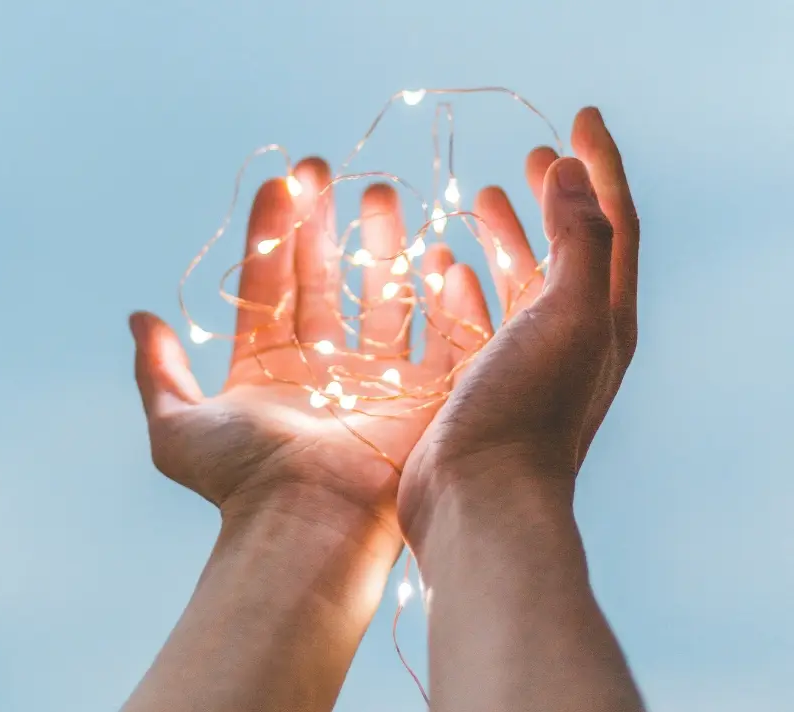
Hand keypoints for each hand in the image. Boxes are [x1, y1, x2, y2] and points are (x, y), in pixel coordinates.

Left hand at [130, 157, 501, 553]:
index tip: (279, 182)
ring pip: (379, 297)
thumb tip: (138, 318)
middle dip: (322, 225)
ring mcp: (374, 380)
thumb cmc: (244, 480)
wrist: (310, 524)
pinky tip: (435, 251)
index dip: (273, 233)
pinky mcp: (423, 395)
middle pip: (323, 281)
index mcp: (268, 371)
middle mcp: (321, 370)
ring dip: (378, 245)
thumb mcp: (178, 428)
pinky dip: (439, 295)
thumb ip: (157, 373)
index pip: (270, 285)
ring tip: (379, 193)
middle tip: (322, 169)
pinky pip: (438, 334)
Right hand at [398, 107, 638, 543]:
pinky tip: (443, 267)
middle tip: (531, 155)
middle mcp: (569, 339)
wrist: (481, 502)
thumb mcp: (572, 315)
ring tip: (483, 197)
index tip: (577, 117)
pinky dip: (463, 285)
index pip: (611, 222)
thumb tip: (573, 171)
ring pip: (518, 282)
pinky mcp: (476, 384)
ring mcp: (521, 364)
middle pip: (567, 249)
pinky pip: (475, 318)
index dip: (599, 165)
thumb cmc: (526, 410)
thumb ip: (580, 238)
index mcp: (603, 317)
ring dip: (506, 237)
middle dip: (553, 197)